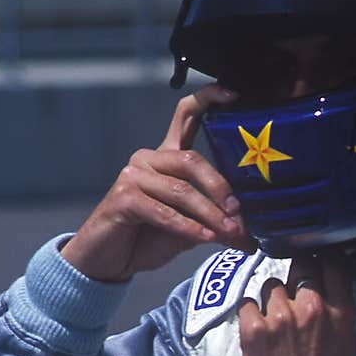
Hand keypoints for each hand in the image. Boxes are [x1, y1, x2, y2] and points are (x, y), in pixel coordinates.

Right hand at [62, 83, 254, 281]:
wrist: (109, 262)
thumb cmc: (148, 239)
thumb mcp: (189, 229)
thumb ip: (213, 223)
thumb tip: (247, 235)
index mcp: (166, 158)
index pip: (185, 116)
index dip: (208, 100)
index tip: (233, 94)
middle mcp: (149, 159)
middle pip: (192, 160)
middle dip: (220, 188)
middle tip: (239, 213)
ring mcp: (133, 176)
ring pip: (182, 191)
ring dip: (210, 216)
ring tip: (230, 234)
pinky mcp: (123, 197)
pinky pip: (164, 212)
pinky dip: (188, 227)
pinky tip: (206, 239)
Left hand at [239, 253, 355, 355]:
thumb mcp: (348, 342)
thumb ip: (339, 312)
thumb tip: (328, 287)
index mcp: (340, 312)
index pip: (333, 263)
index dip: (323, 257)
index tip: (317, 261)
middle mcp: (312, 308)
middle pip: (301, 265)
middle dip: (297, 272)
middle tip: (292, 289)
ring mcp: (281, 316)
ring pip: (271, 283)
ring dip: (271, 297)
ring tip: (274, 320)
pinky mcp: (254, 328)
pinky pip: (247, 302)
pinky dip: (250, 313)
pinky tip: (257, 330)